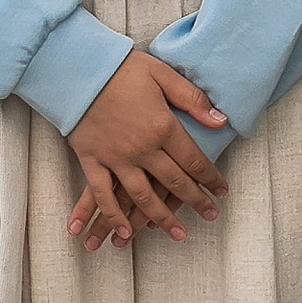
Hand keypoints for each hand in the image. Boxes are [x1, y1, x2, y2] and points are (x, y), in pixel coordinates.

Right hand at [64, 51, 229, 248]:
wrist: (80, 67)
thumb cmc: (122, 68)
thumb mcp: (162, 74)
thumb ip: (192, 99)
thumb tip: (221, 121)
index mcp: (162, 126)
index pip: (193, 159)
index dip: (210, 177)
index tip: (221, 190)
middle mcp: (142, 148)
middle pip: (174, 182)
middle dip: (196, 201)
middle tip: (210, 214)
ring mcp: (116, 158)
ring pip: (143, 197)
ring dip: (162, 219)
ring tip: (178, 234)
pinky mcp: (92, 161)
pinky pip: (103, 196)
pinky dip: (114, 216)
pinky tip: (126, 233)